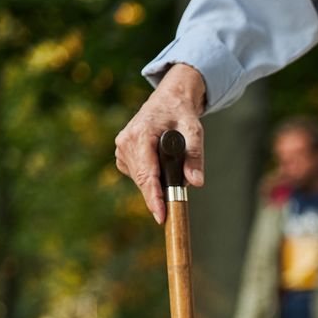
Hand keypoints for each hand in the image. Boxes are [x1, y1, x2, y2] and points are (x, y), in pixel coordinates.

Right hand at [114, 64, 207, 223]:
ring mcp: (121, 148)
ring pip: (141, 180)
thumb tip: (196, 182)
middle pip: (144, 181)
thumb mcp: (195, 132)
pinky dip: (152, 177)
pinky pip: (138, 176)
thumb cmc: (181, 115)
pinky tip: (161, 164)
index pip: (147, 174)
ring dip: (158, 183)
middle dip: (161, 191)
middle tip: (180, 191)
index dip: (154, 198)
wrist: (167, 101)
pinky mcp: (123, 154)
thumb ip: (195, 157)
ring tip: (173, 164)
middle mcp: (126, 142)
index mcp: (140, 134)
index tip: (161, 216)